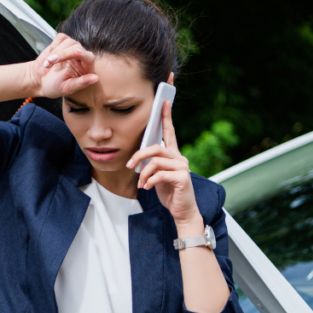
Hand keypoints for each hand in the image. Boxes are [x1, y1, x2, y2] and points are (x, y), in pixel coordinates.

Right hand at [26, 33, 98, 98]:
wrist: (39, 81)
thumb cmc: (54, 87)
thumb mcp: (66, 88)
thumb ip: (81, 83)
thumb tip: (96, 78)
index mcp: (85, 69)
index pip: (88, 57)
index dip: (82, 54)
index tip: (75, 52)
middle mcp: (81, 57)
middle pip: (77, 47)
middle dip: (62, 54)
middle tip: (49, 62)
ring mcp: (72, 48)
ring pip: (68, 41)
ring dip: (55, 52)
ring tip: (46, 64)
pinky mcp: (63, 43)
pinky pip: (60, 38)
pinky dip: (53, 45)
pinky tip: (48, 56)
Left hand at [126, 100, 200, 226]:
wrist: (182, 211)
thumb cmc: (169, 193)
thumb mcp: (157, 176)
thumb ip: (151, 165)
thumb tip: (138, 160)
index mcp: (173, 155)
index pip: (169, 132)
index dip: (166, 116)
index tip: (164, 101)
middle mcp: (179, 158)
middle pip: (156, 147)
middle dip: (139, 155)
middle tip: (129, 165)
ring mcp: (182, 167)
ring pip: (155, 161)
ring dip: (143, 173)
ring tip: (141, 184)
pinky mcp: (182, 178)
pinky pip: (159, 174)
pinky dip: (149, 181)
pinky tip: (148, 188)